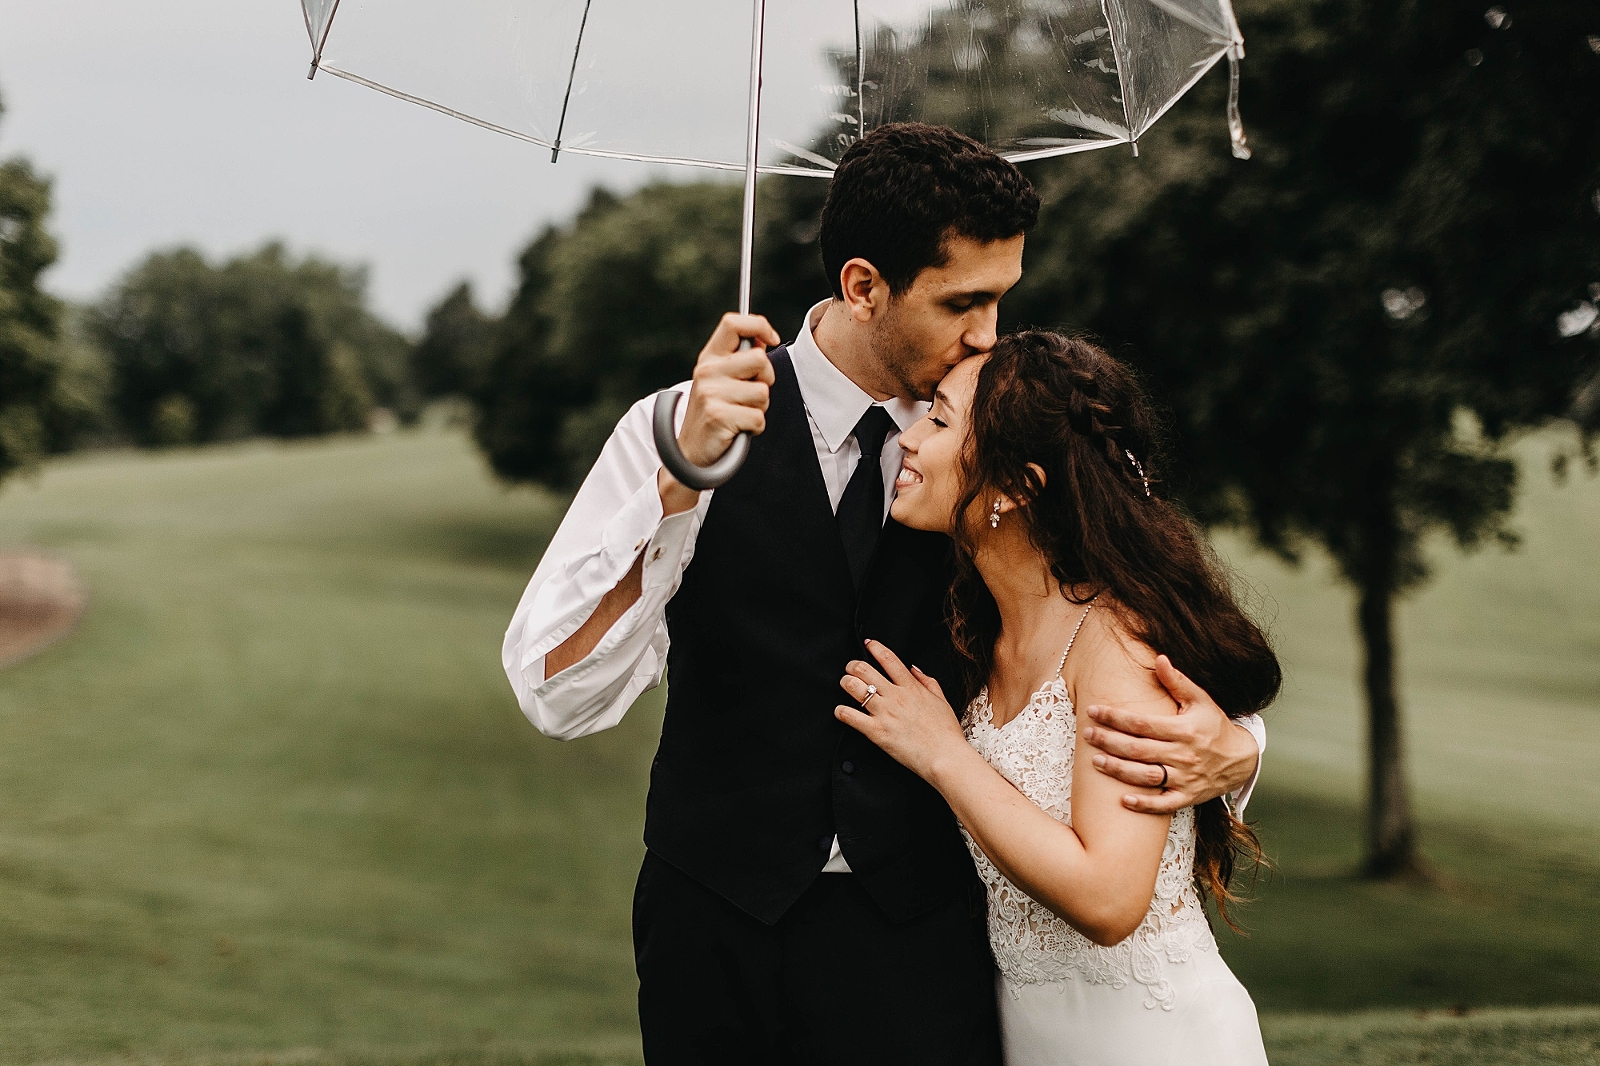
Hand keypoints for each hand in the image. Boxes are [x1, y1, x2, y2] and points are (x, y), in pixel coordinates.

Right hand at [674, 312, 779, 467]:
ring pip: (763, 392)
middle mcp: (707, 371)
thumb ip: (739, 359)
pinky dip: (755, 428)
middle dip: (766, 379)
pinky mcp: (718, 416)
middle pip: (759, 360)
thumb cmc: (714, 413)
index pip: (733, 324)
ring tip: (740, 413)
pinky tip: (738, 429)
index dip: (759, 326)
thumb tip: (763, 339)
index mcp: (709, 358)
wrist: (690, 452)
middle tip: (751, 394)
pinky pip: (758, 417)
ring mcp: (711, 393)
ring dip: (760, 408)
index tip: (772, 339)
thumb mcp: (720, 380)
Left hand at [835, 640, 968, 781]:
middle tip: (851, 668)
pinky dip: (841, 711)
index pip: (889, 659)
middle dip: (853, 665)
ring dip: (845, 683)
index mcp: (911, 688)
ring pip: (854, 688)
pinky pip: (850, 716)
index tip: (868, 644)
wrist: (945, 757)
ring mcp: (885, 713)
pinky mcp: (877, 732)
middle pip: (865, 669)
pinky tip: (840, 711)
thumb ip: (927, 682)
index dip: (875, 647)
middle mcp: (895, 697)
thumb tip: (914, 669)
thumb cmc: (946, 733)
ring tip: (845, 685)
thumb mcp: (942, 701)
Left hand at [1082, 655, 1259, 813]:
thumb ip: (1177, 682)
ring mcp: (1186, 778)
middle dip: (1110, 742)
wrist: (1241, 759)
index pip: (1143, 724)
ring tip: (1096, 762)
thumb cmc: (1215, 725)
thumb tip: (1159, 658)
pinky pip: (1164, 805)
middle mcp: (1184, 755)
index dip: (1115, 718)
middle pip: (1140, 750)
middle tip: (1087, 735)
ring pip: (1148, 777)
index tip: (1093, 711)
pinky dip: (1145, 805)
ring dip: (1120, 771)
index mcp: (1184, 730)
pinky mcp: (1188, 797)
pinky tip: (1123, 800)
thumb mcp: (1200, 700)